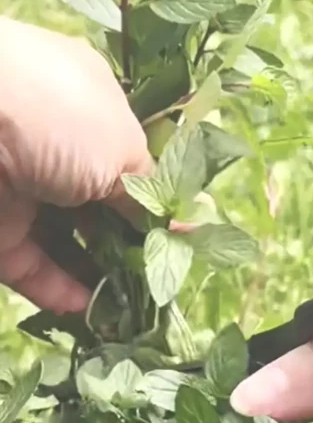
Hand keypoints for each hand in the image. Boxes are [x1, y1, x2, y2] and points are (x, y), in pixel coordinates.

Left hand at [0, 17, 150, 313]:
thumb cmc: (55, 117)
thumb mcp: (121, 150)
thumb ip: (148, 195)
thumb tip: (179, 228)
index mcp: (90, 111)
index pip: (128, 165)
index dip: (153, 204)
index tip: (179, 241)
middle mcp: (56, 149)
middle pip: (101, 209)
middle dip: (131, 246)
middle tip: (160, 281)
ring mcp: (22, 191)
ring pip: (67, 244)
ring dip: (101, 276)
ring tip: (133, 308)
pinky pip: (33, 267)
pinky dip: (60, 291)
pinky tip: (90, 311)